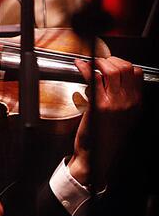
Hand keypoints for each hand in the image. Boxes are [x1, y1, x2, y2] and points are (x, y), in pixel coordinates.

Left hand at [70, 56, 141, 184]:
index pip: (136, 73)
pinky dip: (84, 68)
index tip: (111, 64)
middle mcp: (127, 102)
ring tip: (90, 65)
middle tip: (98, 63)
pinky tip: (79, 66)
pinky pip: (92, 78)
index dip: (122, 64)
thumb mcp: (124, 117)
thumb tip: (114, 78)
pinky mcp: (97, 106)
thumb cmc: (106, 136)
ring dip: (97, 62)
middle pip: (124, 68)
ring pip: (110, 70)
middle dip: (110, 60)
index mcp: (136, 103)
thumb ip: (124, 98)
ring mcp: (113, 103)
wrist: (97, 156)